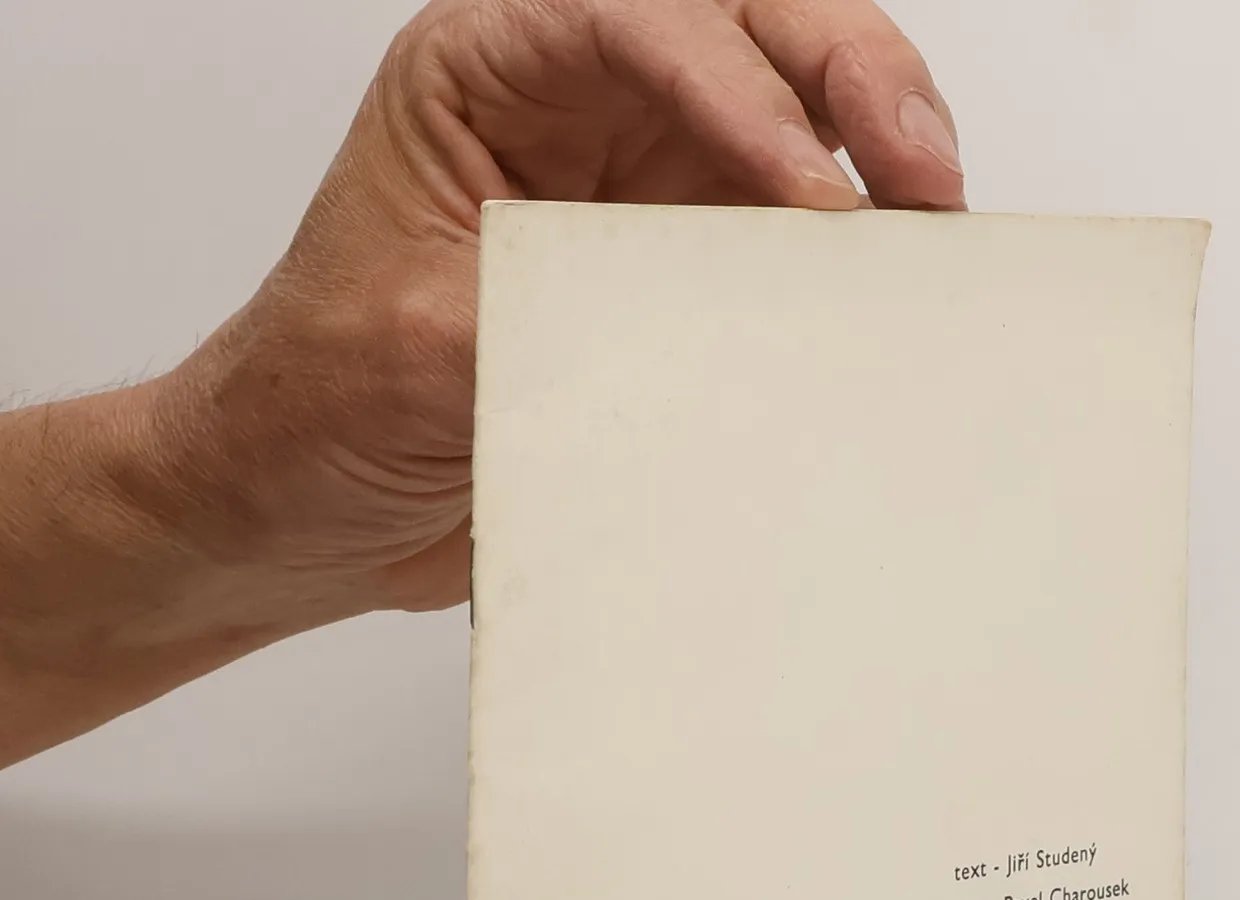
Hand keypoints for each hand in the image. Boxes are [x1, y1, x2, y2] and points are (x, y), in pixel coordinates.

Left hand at [160, 0, 966, 620]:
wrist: (304, 510)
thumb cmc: (312, 406)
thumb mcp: (399, 350)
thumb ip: (535, 317)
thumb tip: (675, 336)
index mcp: (485, 76)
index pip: (635, 21)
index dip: (736, 89)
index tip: (804, 191)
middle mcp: (580, 113)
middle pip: (748, 28)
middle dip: (849, 77)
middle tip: (915, 168)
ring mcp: (645, 195)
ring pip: (798, 116)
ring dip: (880, 149)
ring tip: (935, 218)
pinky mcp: (686, 285)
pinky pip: (790, 248)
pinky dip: (855, 259)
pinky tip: (895, 289)